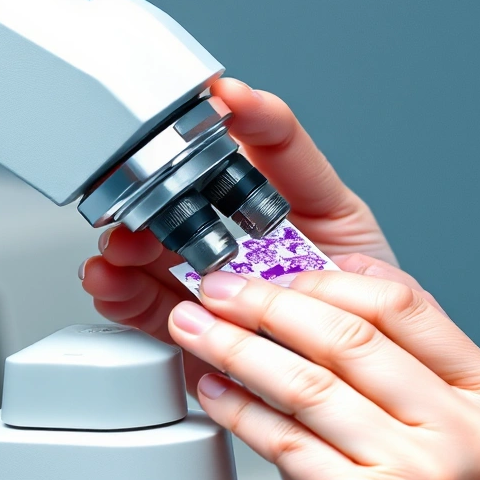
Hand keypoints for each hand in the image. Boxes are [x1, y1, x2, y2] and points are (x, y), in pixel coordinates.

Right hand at [81, 76, 394, 389]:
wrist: (367, 376)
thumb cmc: (365, 297)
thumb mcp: (342, 214)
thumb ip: (295, 161)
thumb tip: (253, 106)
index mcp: (263, 193)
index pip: (226, 146)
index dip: (207, 123)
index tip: (206, 103)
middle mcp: (228, 235)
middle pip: (170, 204)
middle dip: (148, 196)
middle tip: (145, 193)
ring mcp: (207, 282)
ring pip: (147, 255)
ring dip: (125, 246)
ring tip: (123, 244)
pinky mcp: (191, 331)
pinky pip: (146, 310)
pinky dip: (120, 295)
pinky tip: (111, 280)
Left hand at [166, 257, 479, 479]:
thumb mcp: (429, 445)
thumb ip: (389, 373)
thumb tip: (307, 288)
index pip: (410, 304)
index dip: (329, 277)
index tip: (276, 269)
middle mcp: (474, 436)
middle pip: (355, 334)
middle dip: (269, 302)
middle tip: (217, 288)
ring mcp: (427, 475)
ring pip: (311, 383)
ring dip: (239, 347)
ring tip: (196, 330)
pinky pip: (286, 439)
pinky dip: (238, 408)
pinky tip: (211, 391)